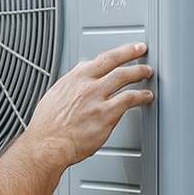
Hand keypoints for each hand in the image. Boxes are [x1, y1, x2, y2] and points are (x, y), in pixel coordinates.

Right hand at [26, 42, 154, 167]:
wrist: (47, 144)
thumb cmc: (47, 128)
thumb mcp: (54, 97)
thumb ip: (69, 87)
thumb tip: (76, 82)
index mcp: (73, 79)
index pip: (99, 59)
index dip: (116, 53)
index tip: (124, 51)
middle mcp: (86, 84)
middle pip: (113, 61)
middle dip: (130, 53)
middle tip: (141, 50)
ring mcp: (97, 97)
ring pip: (124, 77)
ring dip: (139, 72)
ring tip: (147, 72)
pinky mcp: (106, 114)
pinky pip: (129, 99)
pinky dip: (141, 96)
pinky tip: (146, 97)